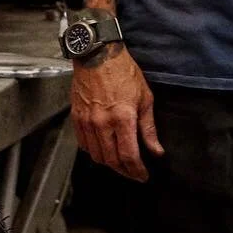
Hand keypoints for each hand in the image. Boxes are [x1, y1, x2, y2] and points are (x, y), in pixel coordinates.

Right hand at [71, 47, 163, 182]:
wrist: (98, 56)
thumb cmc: (123, 72)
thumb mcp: (145, 98)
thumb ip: (149, 128)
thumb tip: (156, 150)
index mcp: (123, 118)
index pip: (129, 156)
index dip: (137, 171)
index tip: (143, 176)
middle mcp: (102, 123)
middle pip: (112, 160)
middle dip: (125, 171)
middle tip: (134, 173)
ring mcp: (87, 122)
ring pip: (96, 156)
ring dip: (109, 164)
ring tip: (120, 163)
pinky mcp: (77, 118)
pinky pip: (84, 145)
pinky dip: (94, 152)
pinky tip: (104, 149)